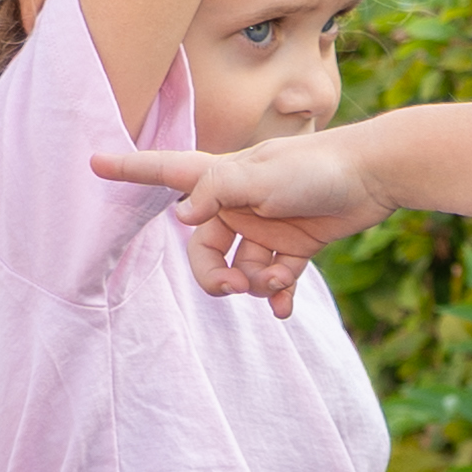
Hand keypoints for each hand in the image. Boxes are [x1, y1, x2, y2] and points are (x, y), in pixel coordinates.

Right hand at [99, 124, 389, 313]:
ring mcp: (265, 226)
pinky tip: (283, 307)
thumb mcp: (262, 178)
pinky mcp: (294, 244)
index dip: (130, 170)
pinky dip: (275, 295)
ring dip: (252, 284)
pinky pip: (272, 280)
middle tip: (234, 287)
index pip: (166, 173)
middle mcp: (238, 202)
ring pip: (238, 269)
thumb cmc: (318, 167)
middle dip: (213, 275)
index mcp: (222, 178)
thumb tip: (180, 215)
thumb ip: (218, 191)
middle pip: (203, 250)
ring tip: (277, 279)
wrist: (377, 174)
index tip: (93, 164)